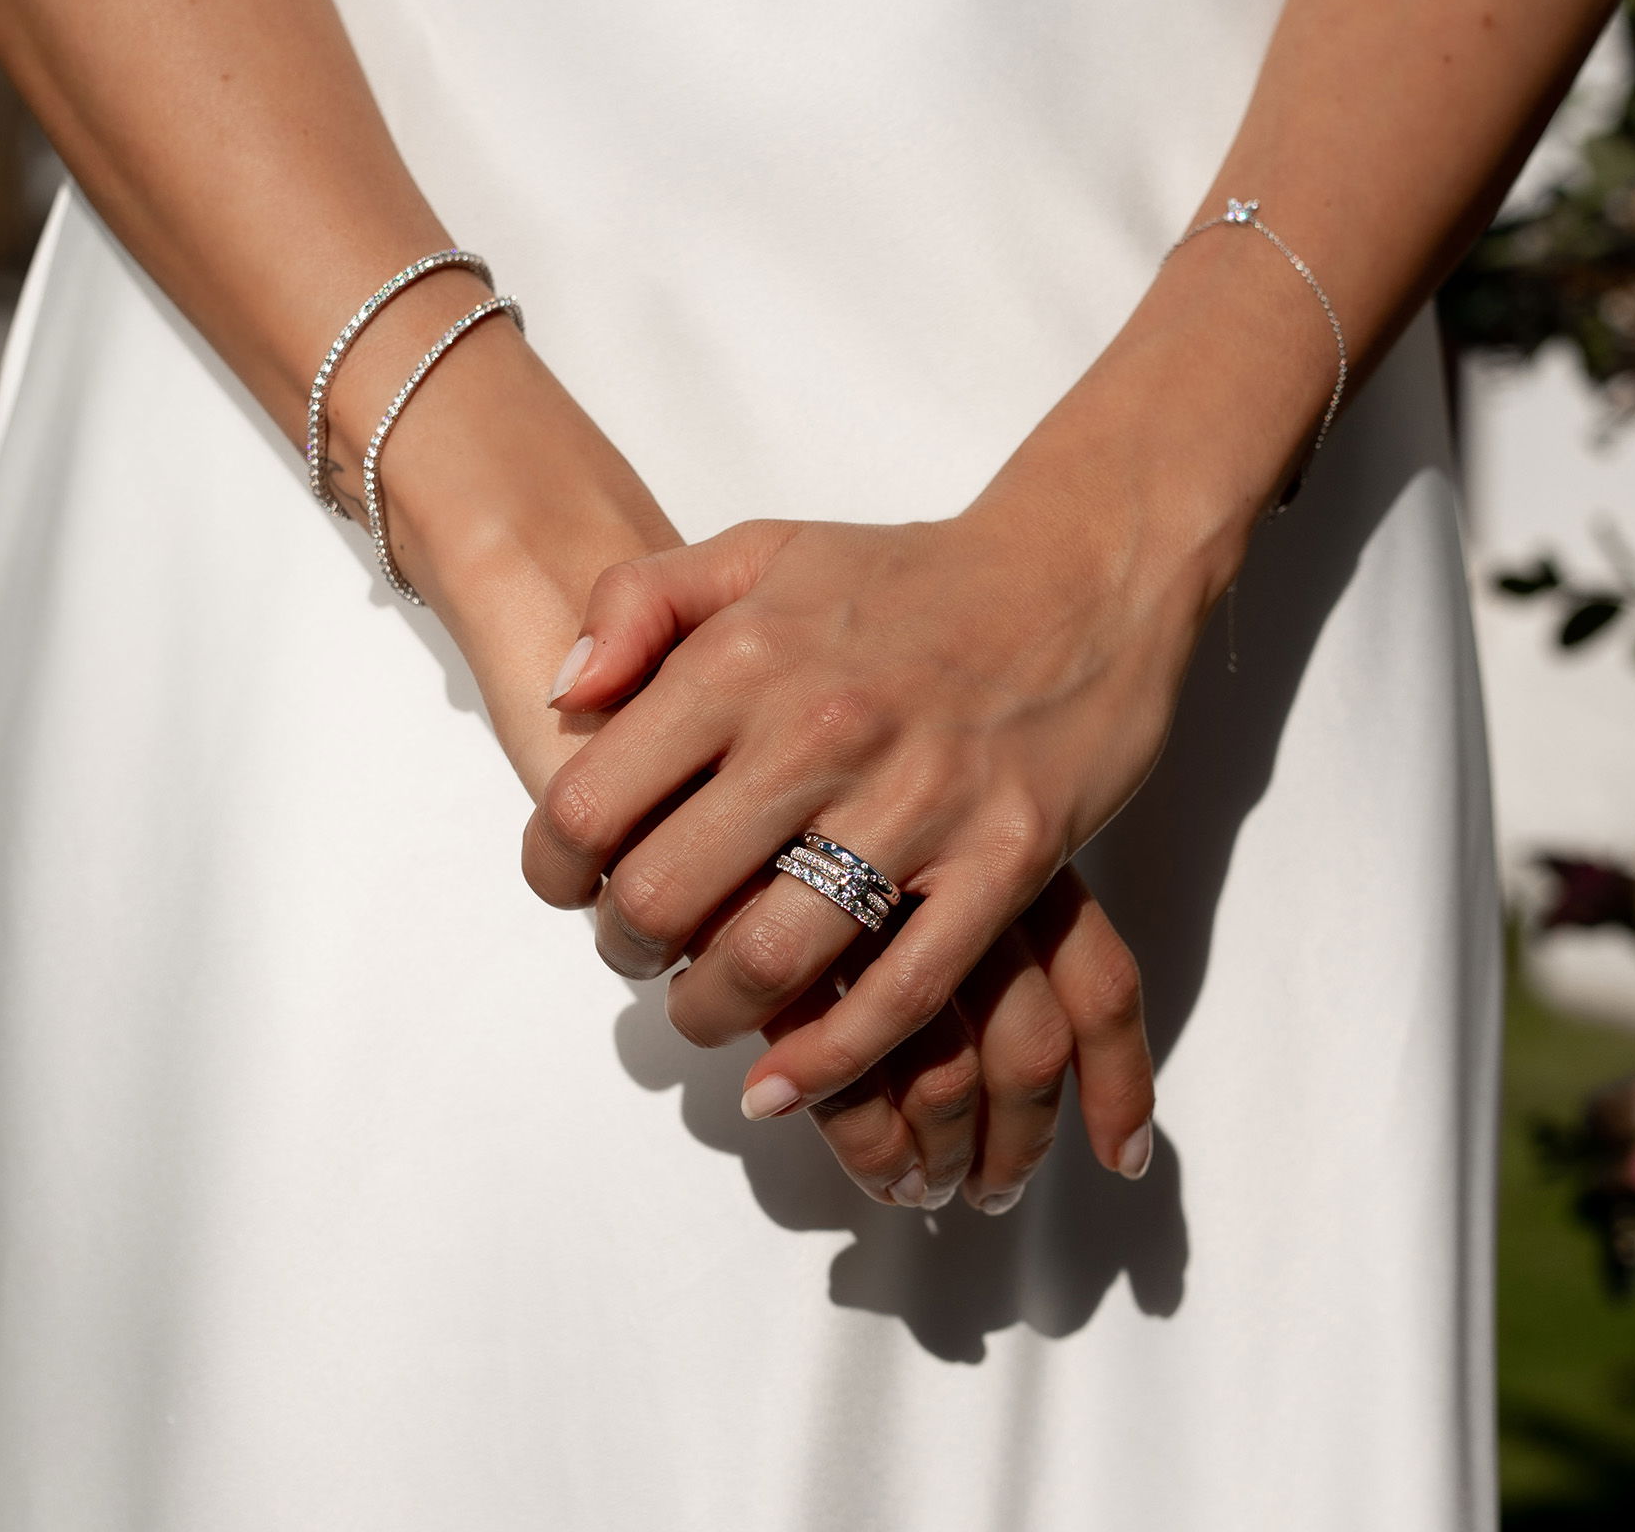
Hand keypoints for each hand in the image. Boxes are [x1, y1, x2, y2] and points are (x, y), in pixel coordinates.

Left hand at [349, 310, 1092, 1203]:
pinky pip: (900, 995)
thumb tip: (564, 694)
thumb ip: (639, 603)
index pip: (591, 803)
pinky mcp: (1005, 861)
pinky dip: (828, 1061)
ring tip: (707, 1005)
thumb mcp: (758, 550)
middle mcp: (820, 730)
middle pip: (664, 898)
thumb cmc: (907, 576)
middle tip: (639, 947)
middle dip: (626, 947)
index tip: (570, 885)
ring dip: (711, 1012)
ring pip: (769, 961)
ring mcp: (919, 801)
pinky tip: (782, 1084)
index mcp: (744, 657)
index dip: (553, 868)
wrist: (1081, 574)